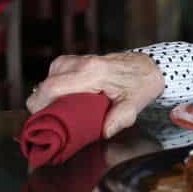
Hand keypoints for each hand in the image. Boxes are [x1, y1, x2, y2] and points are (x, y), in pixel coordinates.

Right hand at [26, 53, 164, 138]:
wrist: (152, 67)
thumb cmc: (142, 84)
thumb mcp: (134, 105)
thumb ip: (119, 119)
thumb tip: (103, 133)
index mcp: (93, 72)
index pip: (52, 87)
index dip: (40, 106)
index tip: (44, 121)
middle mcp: (83, 62)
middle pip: (45, 82)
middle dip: (42, 103)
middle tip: (53, 119)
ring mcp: (81, 58)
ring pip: (50, 75)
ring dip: (50, 92)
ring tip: (62, 108)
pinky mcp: (82, 59)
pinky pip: (59, 71)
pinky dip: (57, 84)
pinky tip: (67, 96)